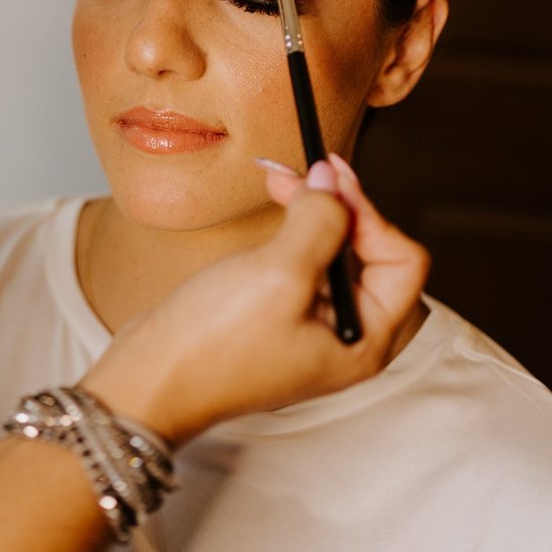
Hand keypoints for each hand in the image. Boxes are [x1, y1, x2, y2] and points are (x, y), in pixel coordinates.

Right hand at [83, 159, 428, 445]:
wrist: (150, 380)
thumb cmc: (214, 346)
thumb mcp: (278, 275)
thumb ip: (319, 222)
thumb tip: (333, 183)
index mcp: (365, 340)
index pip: (401, 259)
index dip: (369, 213)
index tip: (331, 181)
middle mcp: (346, 337)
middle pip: (370, 252)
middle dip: (339, 206)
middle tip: (303, 172)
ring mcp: (310, 328)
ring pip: (333, 252)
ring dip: (313, 211)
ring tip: (279, 181)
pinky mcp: (277, 316)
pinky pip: (302, 261)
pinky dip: (291, 229)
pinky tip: (270, 214)